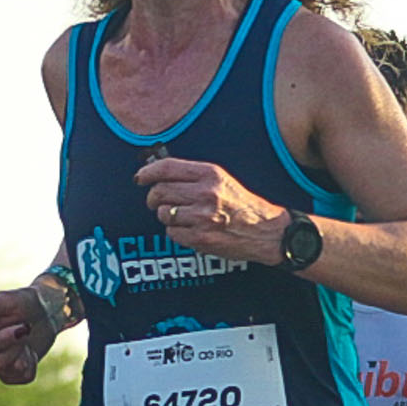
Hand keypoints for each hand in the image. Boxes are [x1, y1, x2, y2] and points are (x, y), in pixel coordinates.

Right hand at [0, 286, 55, 385]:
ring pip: (9, 371)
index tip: (23, 326)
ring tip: (27, 338)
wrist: (44, 313)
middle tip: (27, 329)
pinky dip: (33, 364)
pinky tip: (30, 350)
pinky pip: (23, 377)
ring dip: (24, 353)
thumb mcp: (8, 300)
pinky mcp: (12, 375)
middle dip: (17, 346)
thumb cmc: (23, 303)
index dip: (5, 339)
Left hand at [136, 156, 285, 263]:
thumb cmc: (242, 205)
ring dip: (166, 216)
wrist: (266, 231)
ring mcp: (202, 217)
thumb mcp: (222, 181)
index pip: (167, 168)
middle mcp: (205, 193)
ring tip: (180, 217)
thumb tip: (158, 175)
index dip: (148, 172)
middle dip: (152, 198)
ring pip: (163, 214)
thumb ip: (193, 176)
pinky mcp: (201, 238)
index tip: (140, 178)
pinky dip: (176, 232)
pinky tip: (189, 230)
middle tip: (155, 202)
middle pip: (160, 192)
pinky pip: (172, 233)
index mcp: (210, 174)